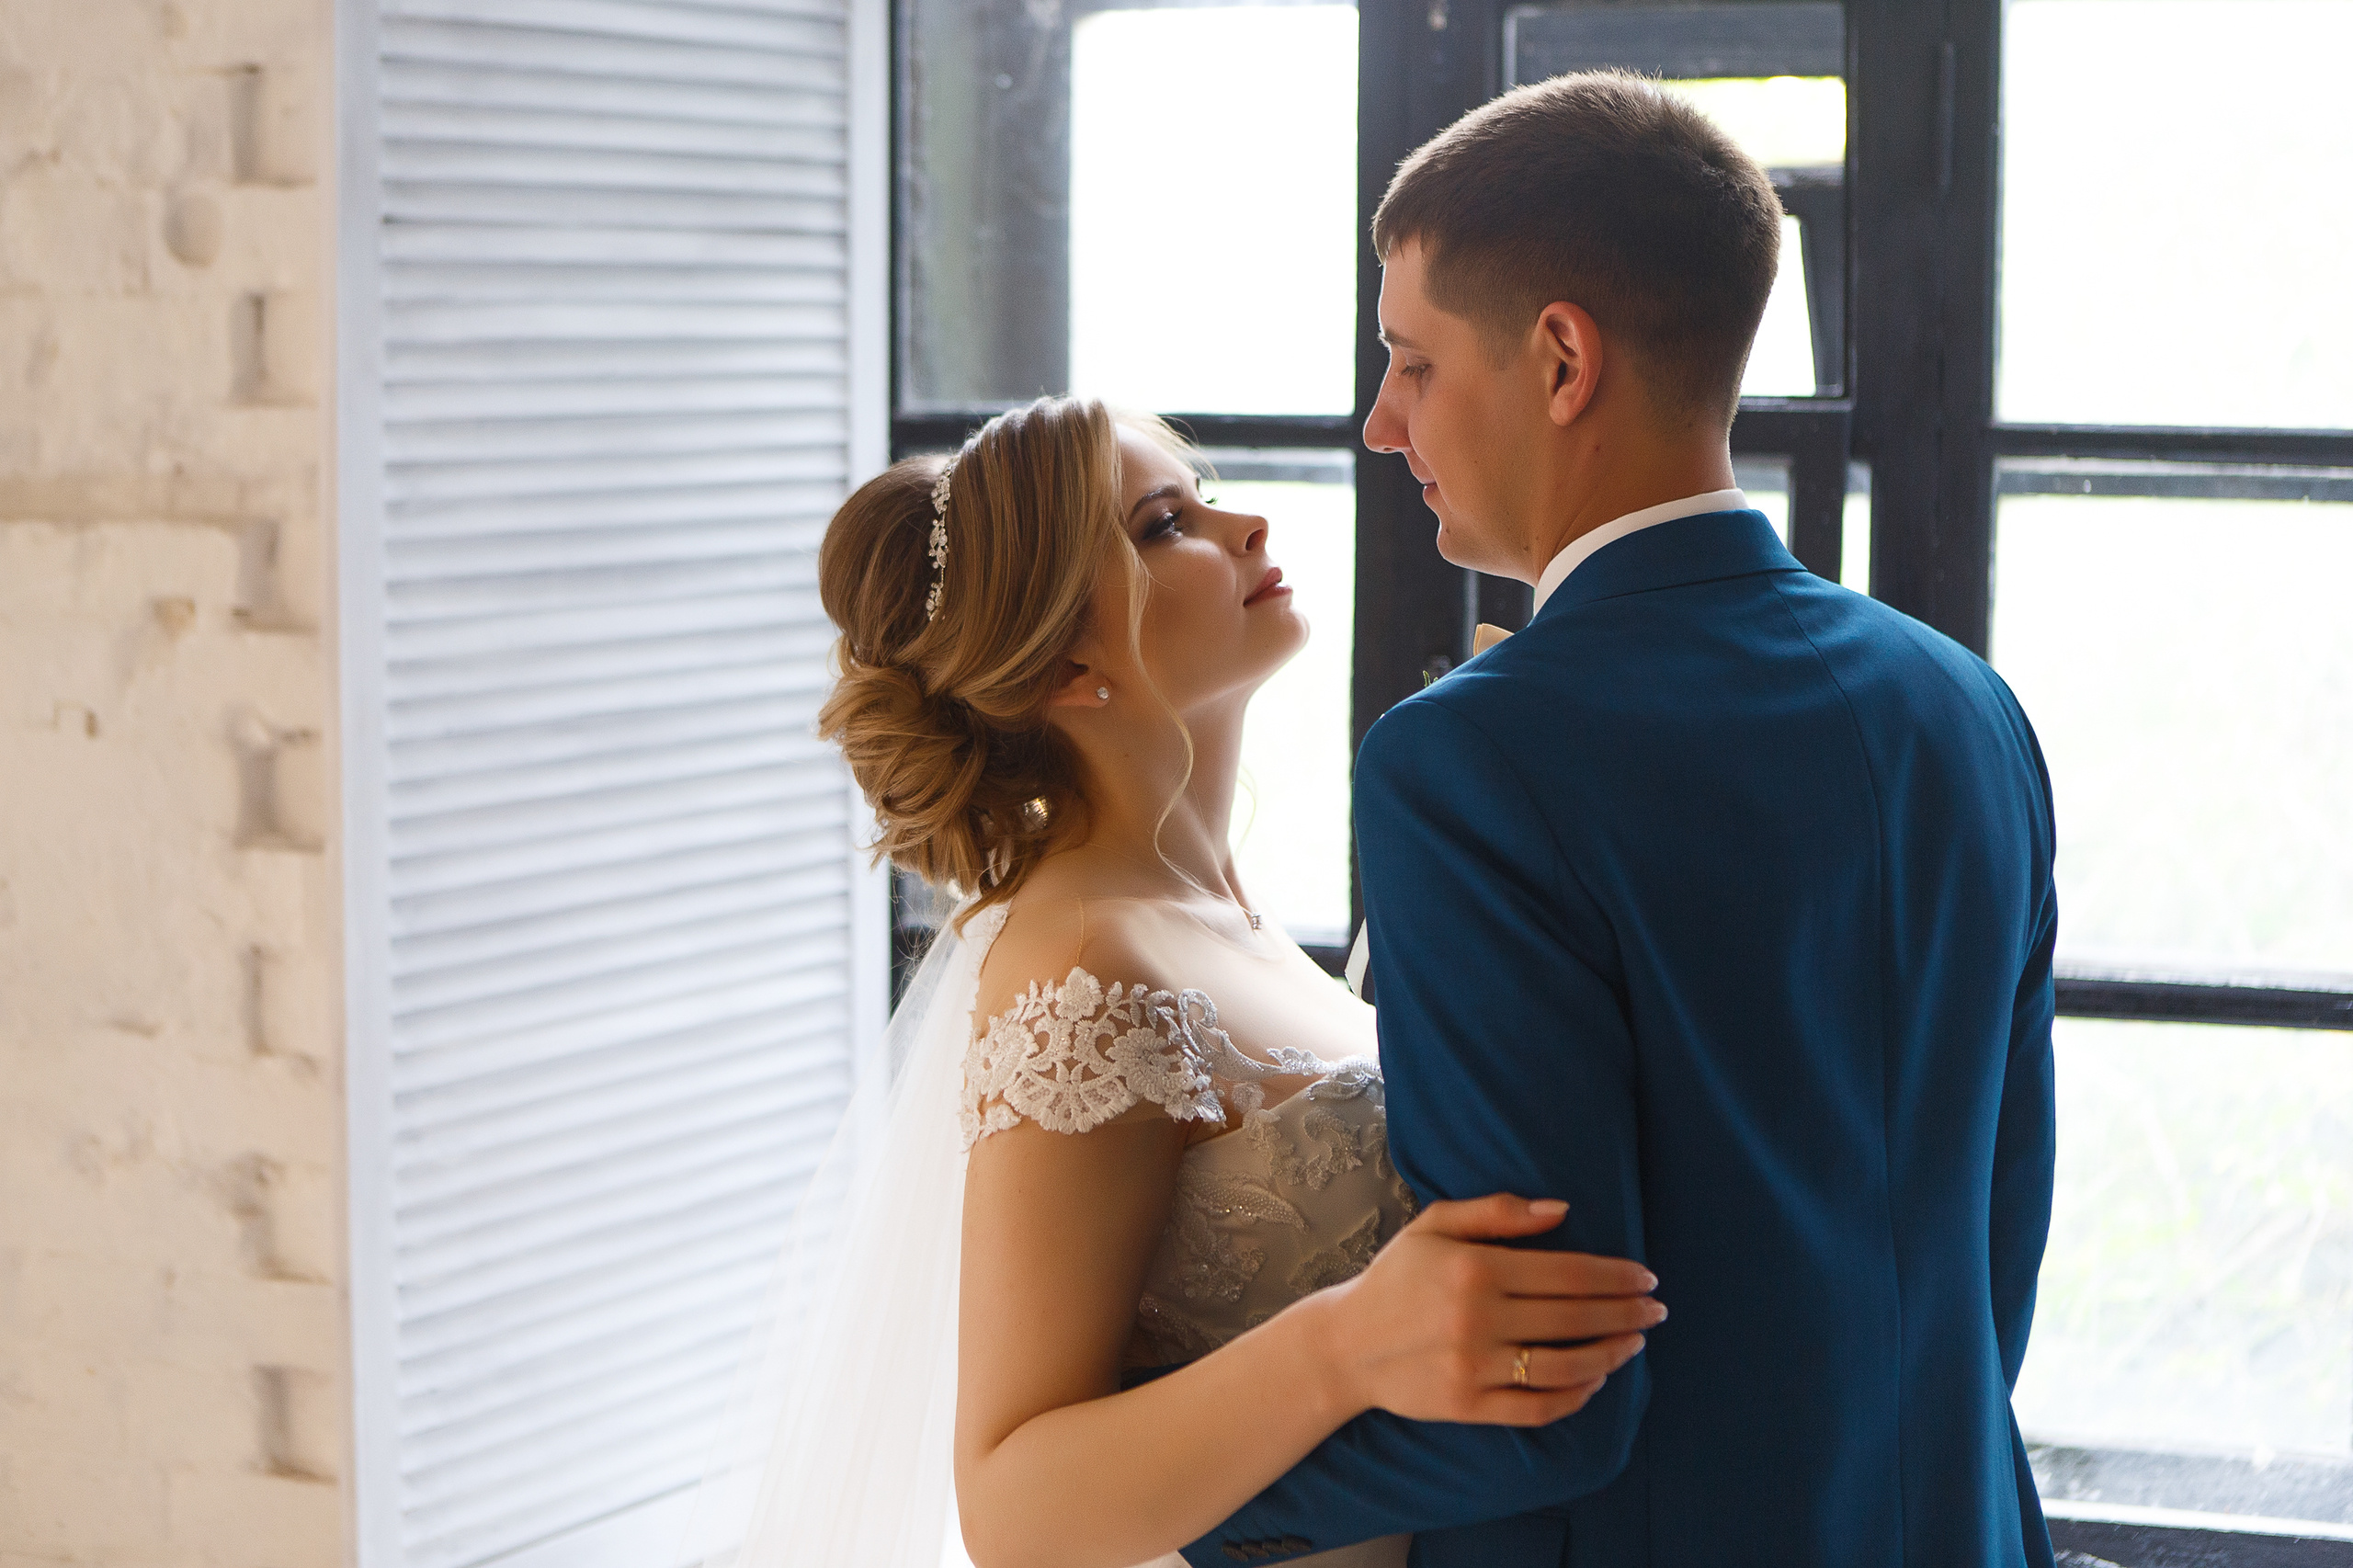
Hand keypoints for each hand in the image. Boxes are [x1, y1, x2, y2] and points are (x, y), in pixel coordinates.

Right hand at [1320, 1195, 1661, 1426]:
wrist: (1347, 1345)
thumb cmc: (1397, 1278)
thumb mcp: (1434, 1226)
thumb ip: (1497, 1212)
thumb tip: (1562, 1210)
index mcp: (1475, 1268)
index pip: (1568, 1272)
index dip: (1615, 1276)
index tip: (1646, 1277)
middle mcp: (1478, 1318)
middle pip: (1575, 1318)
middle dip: (1626, 1312)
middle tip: (1657, 1310)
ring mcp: (1474, 1367)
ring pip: (1564, 1366)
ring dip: (1611, 1354)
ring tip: (1635, 1342)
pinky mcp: (1469, 1406)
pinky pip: (1537, 1407)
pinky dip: (1575, 1396)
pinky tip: (1596, 1380)